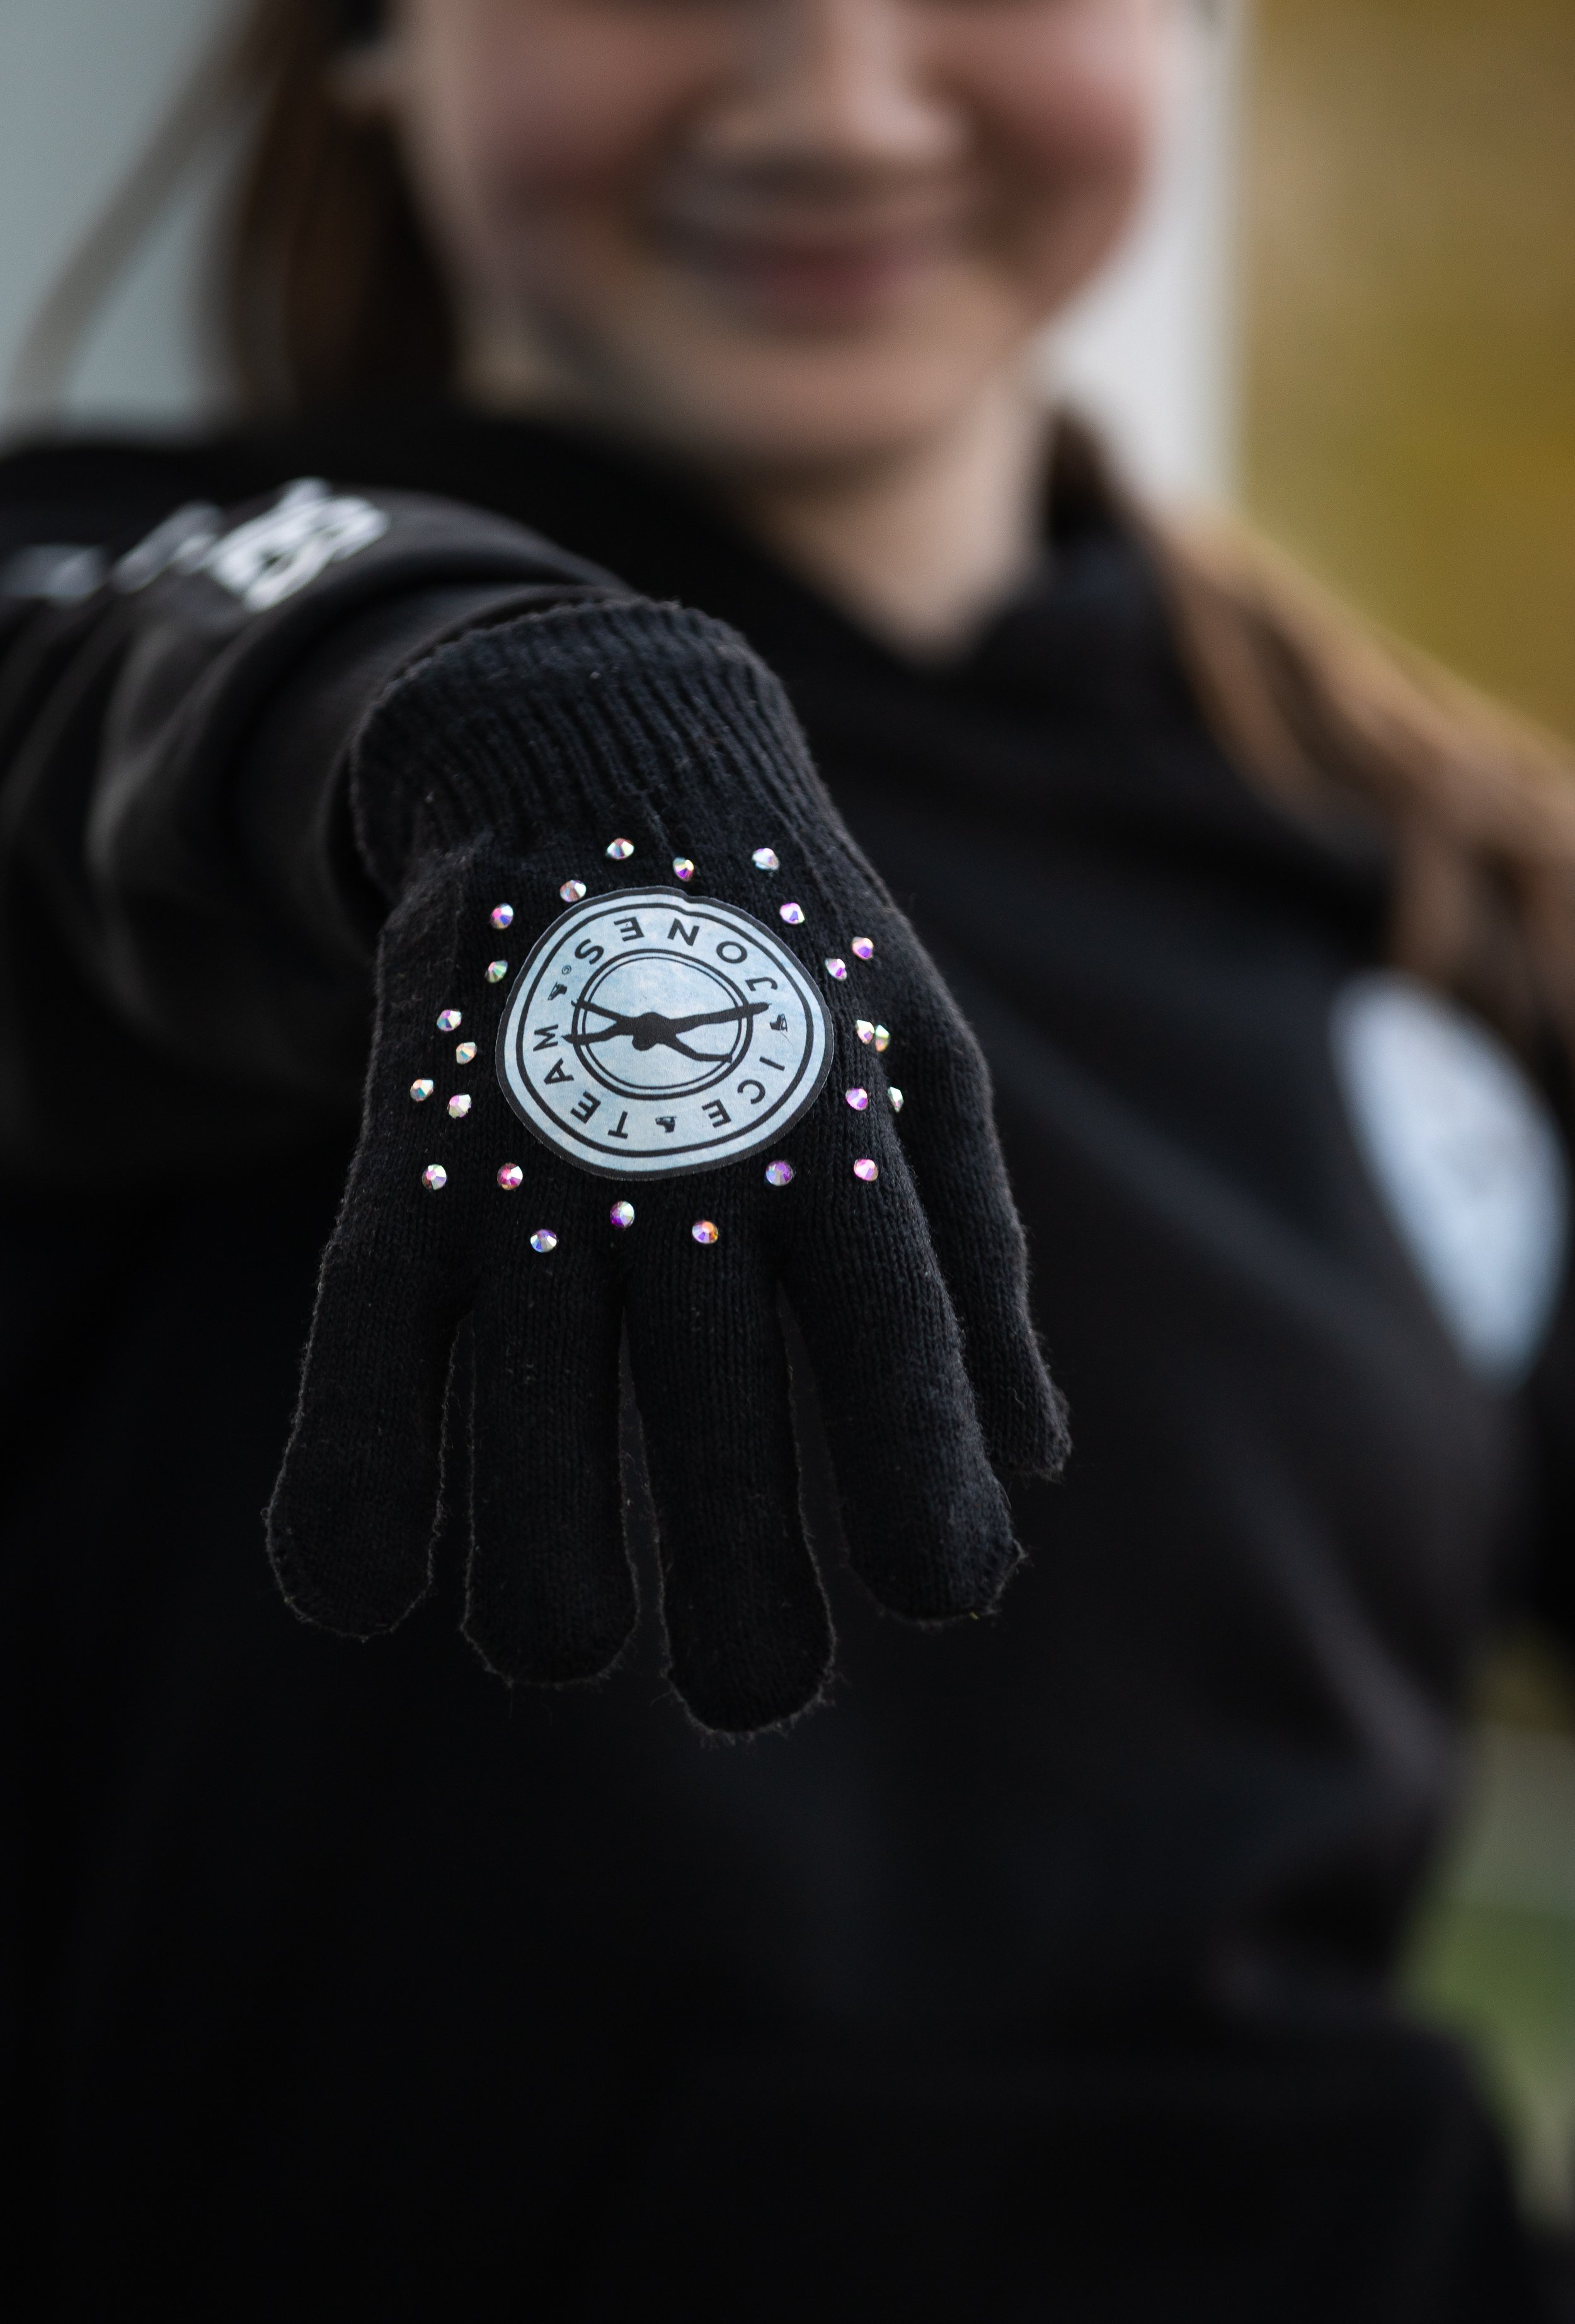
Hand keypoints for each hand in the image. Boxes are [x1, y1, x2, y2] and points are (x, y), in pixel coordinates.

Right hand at [266, 600, 1064, 1731]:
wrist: (602, 764)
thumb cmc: (798, 957)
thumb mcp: (926, 1073)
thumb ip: (975, 1272)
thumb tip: (1031, 1479)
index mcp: (846, 1141)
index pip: (898, 1353)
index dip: (925, 1502)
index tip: (938, 1594)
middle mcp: (695, 1163)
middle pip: (720, 1435)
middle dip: (741, 1613)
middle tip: (748, 1689)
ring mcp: (541, 1162)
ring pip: (534, 1432)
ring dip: (547, 1591)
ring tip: (562, 1642)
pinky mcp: (412, 1158)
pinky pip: (363, 1350)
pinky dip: (349, 1490)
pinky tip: (357, 1593)